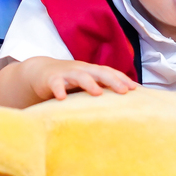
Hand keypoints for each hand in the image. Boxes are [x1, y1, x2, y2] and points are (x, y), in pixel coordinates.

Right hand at [22, 57, 137, 101]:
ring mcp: (66, 73)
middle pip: (100, 72)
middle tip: (124, 91)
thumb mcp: (85, 84)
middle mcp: (81, 69)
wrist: (39, 72)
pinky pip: (56, 83)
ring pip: (80, 76)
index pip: (110, 72)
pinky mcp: (51, 79)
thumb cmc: (68, 81)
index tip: (135, 89)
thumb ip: (100, 89)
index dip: (122, 79)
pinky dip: (59, 90)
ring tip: (98, 93)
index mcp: (91, 71)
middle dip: (113, 80)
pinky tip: (61, 99)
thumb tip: (122, 105)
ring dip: (89, 83)